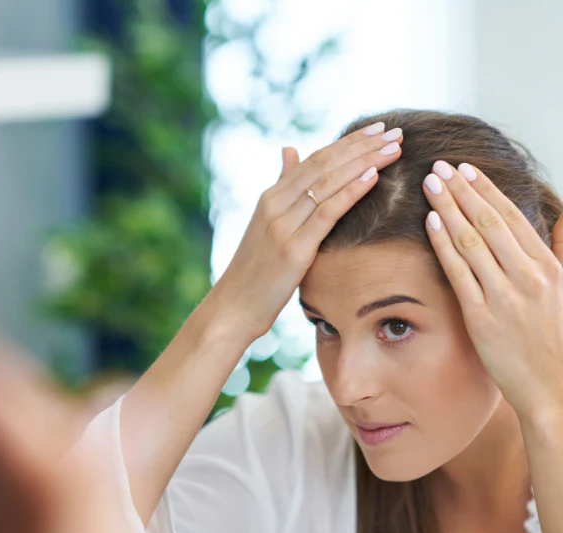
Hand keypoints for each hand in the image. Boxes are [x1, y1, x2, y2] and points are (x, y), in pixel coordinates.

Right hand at [210, 122, 403, 340]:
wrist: (234, 306)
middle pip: (324, 164)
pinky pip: (327, 213)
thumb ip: (282, 187)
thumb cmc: (255, 271)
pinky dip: (351, 192)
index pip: (315, 159)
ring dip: (365, 162)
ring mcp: (282, 226)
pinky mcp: (293, 250)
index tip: (377, 129)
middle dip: (362, 146)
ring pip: (328, 183)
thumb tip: (289, 150)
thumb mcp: (265, 224)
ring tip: (395, 147)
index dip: (348, 142)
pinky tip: (373, 177)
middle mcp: (275, 205)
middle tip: (395, 131)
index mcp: (270, 198)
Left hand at [423, 160, 562, 422]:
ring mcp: (505, 295)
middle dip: (463, 190)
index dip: (487, 190)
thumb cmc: (559, 344)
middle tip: (440, 165)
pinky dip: (445, 244)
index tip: (467, 170)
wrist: (557, 391)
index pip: (512, 218)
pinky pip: (460, 273)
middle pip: (489, 221)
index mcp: (548, 267)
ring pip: (472, 240)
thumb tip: (561, 222)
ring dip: (449, 207)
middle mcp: (528, 275)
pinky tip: (431, 222)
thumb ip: (562, 254)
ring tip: (430, 183)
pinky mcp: (483, 317)